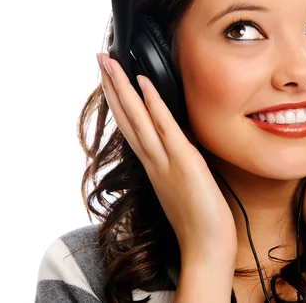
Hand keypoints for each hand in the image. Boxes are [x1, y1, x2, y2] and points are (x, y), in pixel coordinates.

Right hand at [96, 53, 236, 264]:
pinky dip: (153, 104)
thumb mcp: (182, 186)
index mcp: (153, 165)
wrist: (206, 246)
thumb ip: (175, 165)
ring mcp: (166, 160)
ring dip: (123, 88)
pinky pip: (165, 127)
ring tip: (109, 62)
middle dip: (112, 86)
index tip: (110, 79)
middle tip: (99, 59)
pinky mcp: (184, 162)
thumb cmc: (198, 219)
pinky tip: (144, 83)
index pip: (131, 127)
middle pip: (127, 117)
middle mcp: (153, 160)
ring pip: (138, 118)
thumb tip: (178, 147)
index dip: (119, 101)